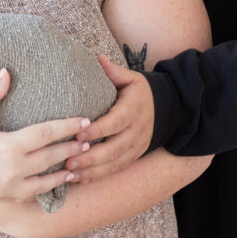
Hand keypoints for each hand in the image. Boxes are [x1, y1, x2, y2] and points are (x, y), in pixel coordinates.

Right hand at [0, 68, 92, 203]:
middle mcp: (13, 168)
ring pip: (46, 180)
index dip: (68, 126)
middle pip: (53, 157)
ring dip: (64, 172)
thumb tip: (7, 71)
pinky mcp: (1, 197)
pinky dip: (45, 188)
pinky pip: (30, 194)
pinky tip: (53, 184)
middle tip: (90, 140)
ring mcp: (8, 186)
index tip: (85, 119)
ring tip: (79, 166)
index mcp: (9, 145)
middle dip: (72, 148)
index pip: (48, 133)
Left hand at [64, 55, 153, 182]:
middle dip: (91, 157)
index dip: (97, 130)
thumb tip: (97, 58)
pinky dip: (98, 176)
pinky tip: (80, 179)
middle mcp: (137, 131)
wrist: (167, 108)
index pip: (115, 122)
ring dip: (92, 171)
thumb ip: (114, 72)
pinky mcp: (134, 156)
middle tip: (68, 161)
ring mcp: (136, 146)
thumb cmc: (140, 92)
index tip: (78, 134)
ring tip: (70, 174)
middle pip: (114, 148)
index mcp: (133, 110)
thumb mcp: (131, 78)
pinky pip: (116, 169)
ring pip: (115, 163)